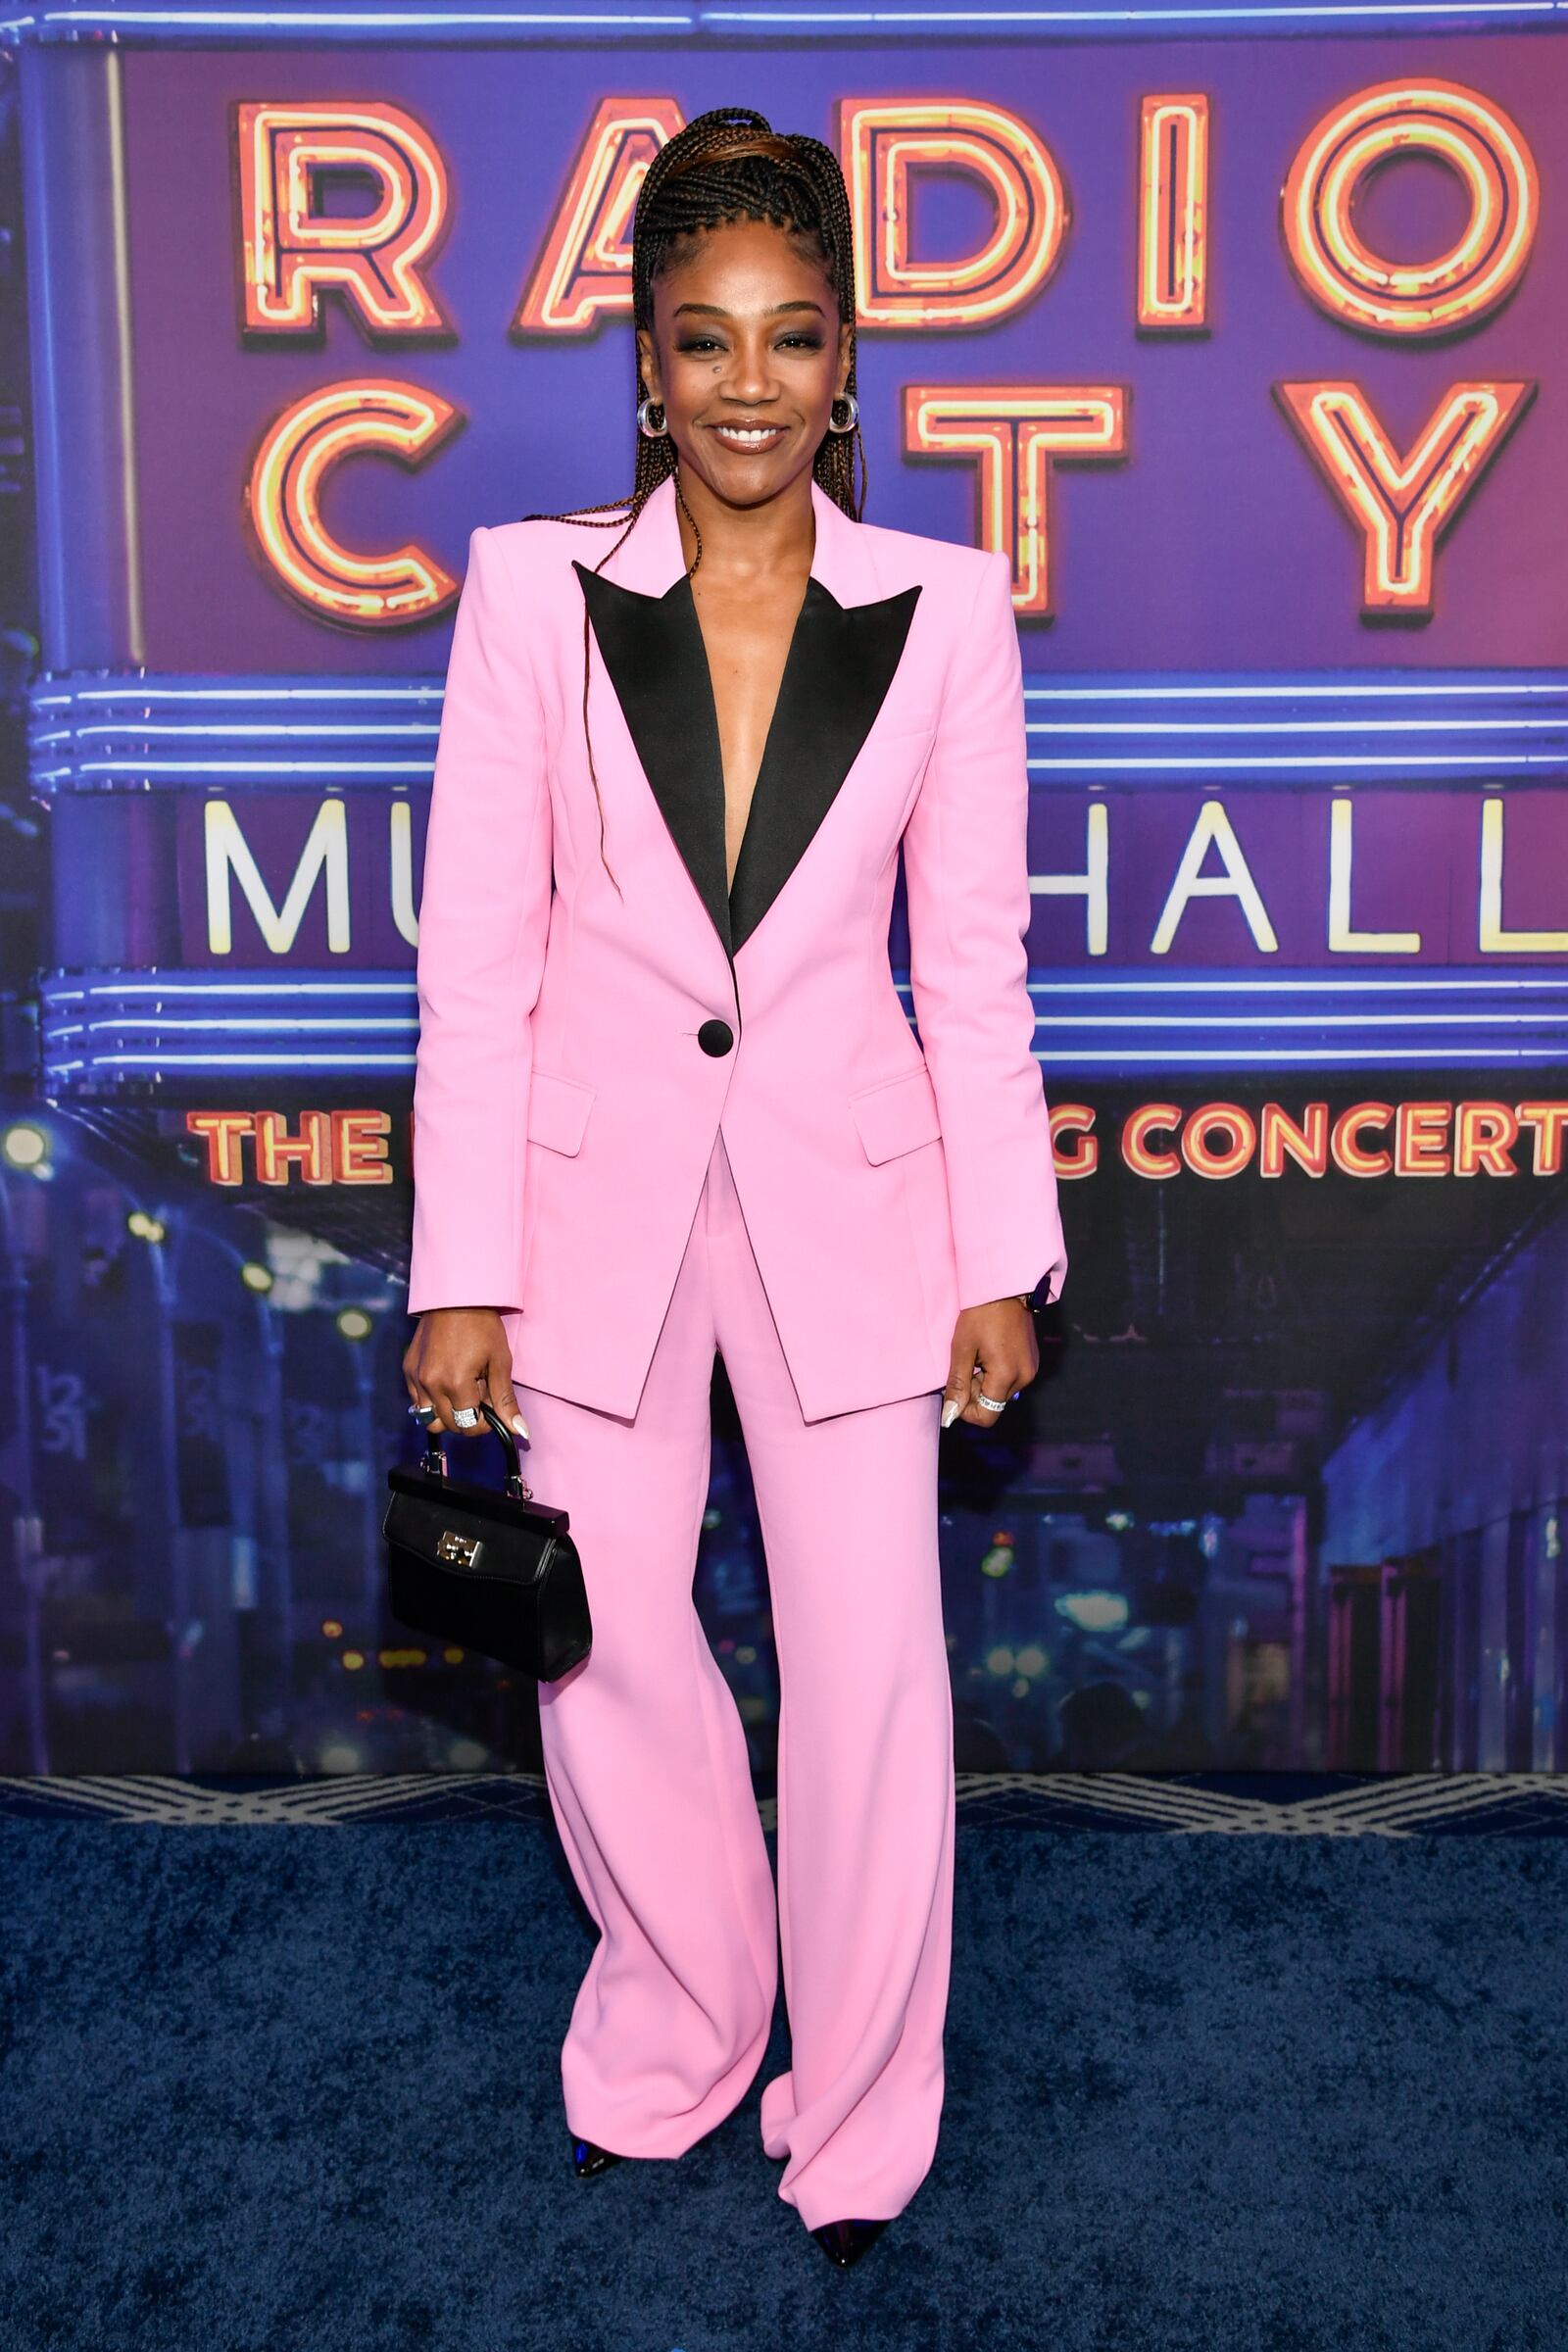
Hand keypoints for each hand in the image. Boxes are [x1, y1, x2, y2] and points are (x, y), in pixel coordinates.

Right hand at [403, 1308, 529, 1441]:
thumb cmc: (482, 1325)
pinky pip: (417, 1401)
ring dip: (447, 1413)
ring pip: (428, 1418)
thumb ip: (505, 1399)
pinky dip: (432, 1401)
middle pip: (448, 1426)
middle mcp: (431, 1385)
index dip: (484, 1423)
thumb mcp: (500, 1361)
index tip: (492, 1407)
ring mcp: (415, 1378)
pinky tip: (447, 1382)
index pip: (469, 1426)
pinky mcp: (407, 1369)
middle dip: (467, 1418)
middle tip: (479, 1394)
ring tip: (462, 1391)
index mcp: (456, 1383)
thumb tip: (519, 1430)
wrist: (454, 1296)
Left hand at [940, 1298, 1039, 1429]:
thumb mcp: (961, 1348)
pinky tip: (990, 1352)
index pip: (987, 1416)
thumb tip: (950, 1415)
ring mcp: (1031, 1369)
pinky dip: (996, 1373)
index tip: (956, 1388)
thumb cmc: (979, 1314)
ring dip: (985, 1382)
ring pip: (1001, 1393)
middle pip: (994, 1404)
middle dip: (975, 1392)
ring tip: (978, 1355)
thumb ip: (957, 1385)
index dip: (966, 1410)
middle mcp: (1024, 1378)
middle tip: (966, 1363)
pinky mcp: (1032, 1362)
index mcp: (1007, 1375)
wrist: (1005, 1286)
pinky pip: (1011, 1380)